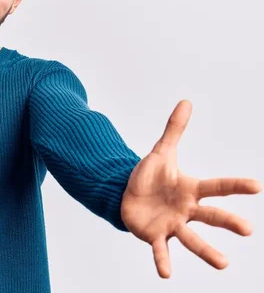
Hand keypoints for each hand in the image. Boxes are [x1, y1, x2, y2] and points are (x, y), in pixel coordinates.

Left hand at [120, 100, 261, 277]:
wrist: (127, 194)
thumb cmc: (151, 176)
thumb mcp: (161, 151)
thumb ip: (174, 129)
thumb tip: (186, 101)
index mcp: (191, 189)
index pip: (217, 186)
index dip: (236, 185)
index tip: (257, 185)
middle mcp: (187, 210)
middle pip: (211, 216)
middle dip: (229, 222)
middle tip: (248, 230)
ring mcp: (172, 225)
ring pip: (192, 239)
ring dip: (207, 251)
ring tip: (224, 264)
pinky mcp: (155, 236)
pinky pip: (161, 250)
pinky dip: (163, 261)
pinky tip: (166, 275)